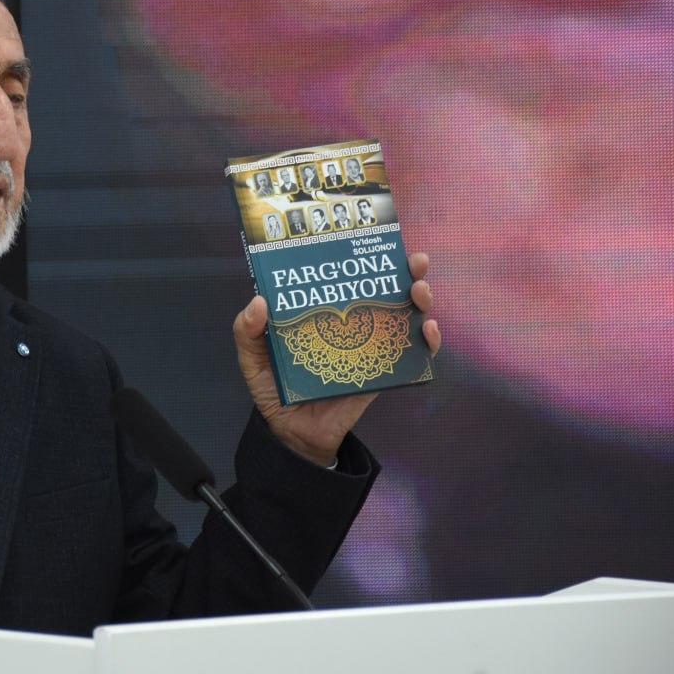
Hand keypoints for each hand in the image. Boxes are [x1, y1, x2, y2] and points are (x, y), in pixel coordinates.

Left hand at [234, 251, 440, 464]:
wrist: (290, 433)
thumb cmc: (273, 387)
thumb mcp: (252, 356)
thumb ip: (247, 329)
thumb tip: (259, 301)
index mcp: (323, 311)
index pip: (347, 277)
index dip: (365, 257)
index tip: (377, 239)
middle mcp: (352, 323)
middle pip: (385, 290)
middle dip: (406, 272)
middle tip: (413, 262)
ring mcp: (370, 347)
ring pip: (405, 317)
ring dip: (420, 300)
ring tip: (419, 292)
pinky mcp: (382, 373)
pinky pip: (412, 357)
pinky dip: (426, 343)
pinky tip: (427, 332)